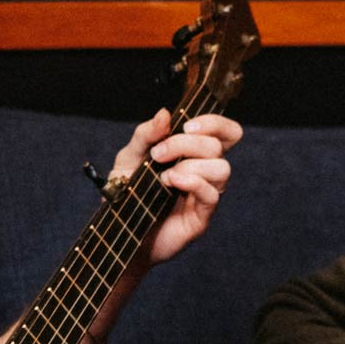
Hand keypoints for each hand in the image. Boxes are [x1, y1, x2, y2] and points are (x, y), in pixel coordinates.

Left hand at [110, 109, 242, 267]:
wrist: (118, 230)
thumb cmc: (128, 193)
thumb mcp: (128, 157)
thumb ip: (146, 134)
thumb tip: (165, 113)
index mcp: (195, 154)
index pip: (226, 132)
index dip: (215, 123)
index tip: (186, 125)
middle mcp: (205, 172)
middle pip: (218, 146)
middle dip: (186, 143)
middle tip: (158, 154)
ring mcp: (205, 194)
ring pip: (222, 169)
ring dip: (190, 165)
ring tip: (163, 176)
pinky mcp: (201, 217)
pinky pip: (212, 194)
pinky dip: (192, 182)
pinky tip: (169, 183)